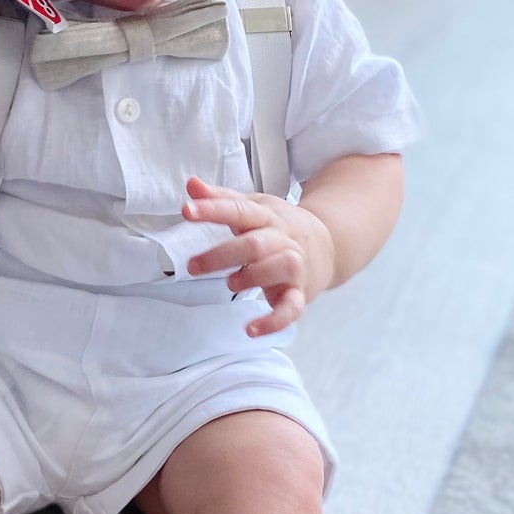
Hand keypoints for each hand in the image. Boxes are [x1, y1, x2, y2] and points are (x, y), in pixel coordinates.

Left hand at [181, 175, 335, 336]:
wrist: (326, 246)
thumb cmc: (278, 227)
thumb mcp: (252, 207)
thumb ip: (220, 199)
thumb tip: (192, 184)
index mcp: (266, 216)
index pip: (239, 209)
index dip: (212, 209)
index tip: (187, 211)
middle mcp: (282, 239)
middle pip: (255, 243)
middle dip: (222, 255)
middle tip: (193, 266)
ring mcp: (293, 266)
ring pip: (279, 268)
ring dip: (252, 277)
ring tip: (231, 284)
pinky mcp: (299, 293)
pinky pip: (291, 309)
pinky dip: (273, 321)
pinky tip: (251, 329)